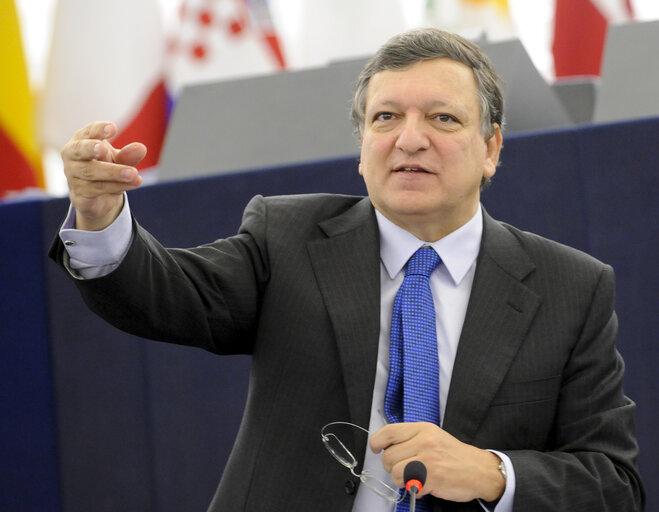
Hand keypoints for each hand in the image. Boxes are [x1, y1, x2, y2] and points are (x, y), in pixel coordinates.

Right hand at [62, 121, 145, 230]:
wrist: (98, 197)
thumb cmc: (105, 168)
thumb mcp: (119, 160)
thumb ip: (128, 155)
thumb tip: (141, 148)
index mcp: (82, 140)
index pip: (88, 131)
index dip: (99, 129)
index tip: (112, 128)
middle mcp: (72, 155)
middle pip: (79, 150)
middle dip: (91, 148)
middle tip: (104, 148)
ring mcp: (72, 174)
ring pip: (90, 171)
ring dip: (113, 172)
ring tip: (133, 173)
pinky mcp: (79, 192)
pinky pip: (97, 188)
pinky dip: (116, 186)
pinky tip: (133, 183)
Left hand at [370, 422, 504, 502]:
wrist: (479, 470)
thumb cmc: (454, 455)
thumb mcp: (433, 436)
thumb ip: (411, 438)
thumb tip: (386, 447)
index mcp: (423, 428)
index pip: (389, 432)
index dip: (376, 441)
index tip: (375, 448)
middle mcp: (424, 441)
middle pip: (388, 456)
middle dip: (392, 466)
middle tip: (404, 468)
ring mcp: (428, 459)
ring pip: (395, 472)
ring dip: (401, 479)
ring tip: (415, 477)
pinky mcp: (431, 477)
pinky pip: (408, 485)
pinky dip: (412, 489)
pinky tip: (423, 485)